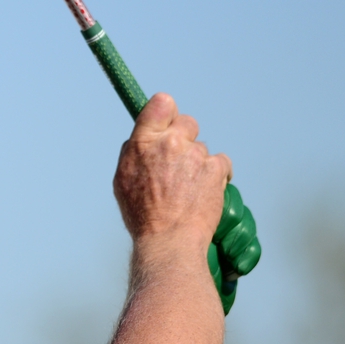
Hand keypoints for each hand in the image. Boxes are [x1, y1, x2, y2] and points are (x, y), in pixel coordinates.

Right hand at [114, 93, 231, 250]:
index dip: (167, 113)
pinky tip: (206, 192)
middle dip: (186, 139)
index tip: (169, 125)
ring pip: (203, 148)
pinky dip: (217, 175)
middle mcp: (169, 142)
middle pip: (187, 122)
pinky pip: (221, 162)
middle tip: (180, 164)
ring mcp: (194, 154)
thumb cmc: (143, 215)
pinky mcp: (215, 168)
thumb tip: (142, 139)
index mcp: (143, 142)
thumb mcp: (122, 180)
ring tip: (189, 190)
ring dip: (199, 164)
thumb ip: (133, 153)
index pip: (161, 103)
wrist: (169, 240)